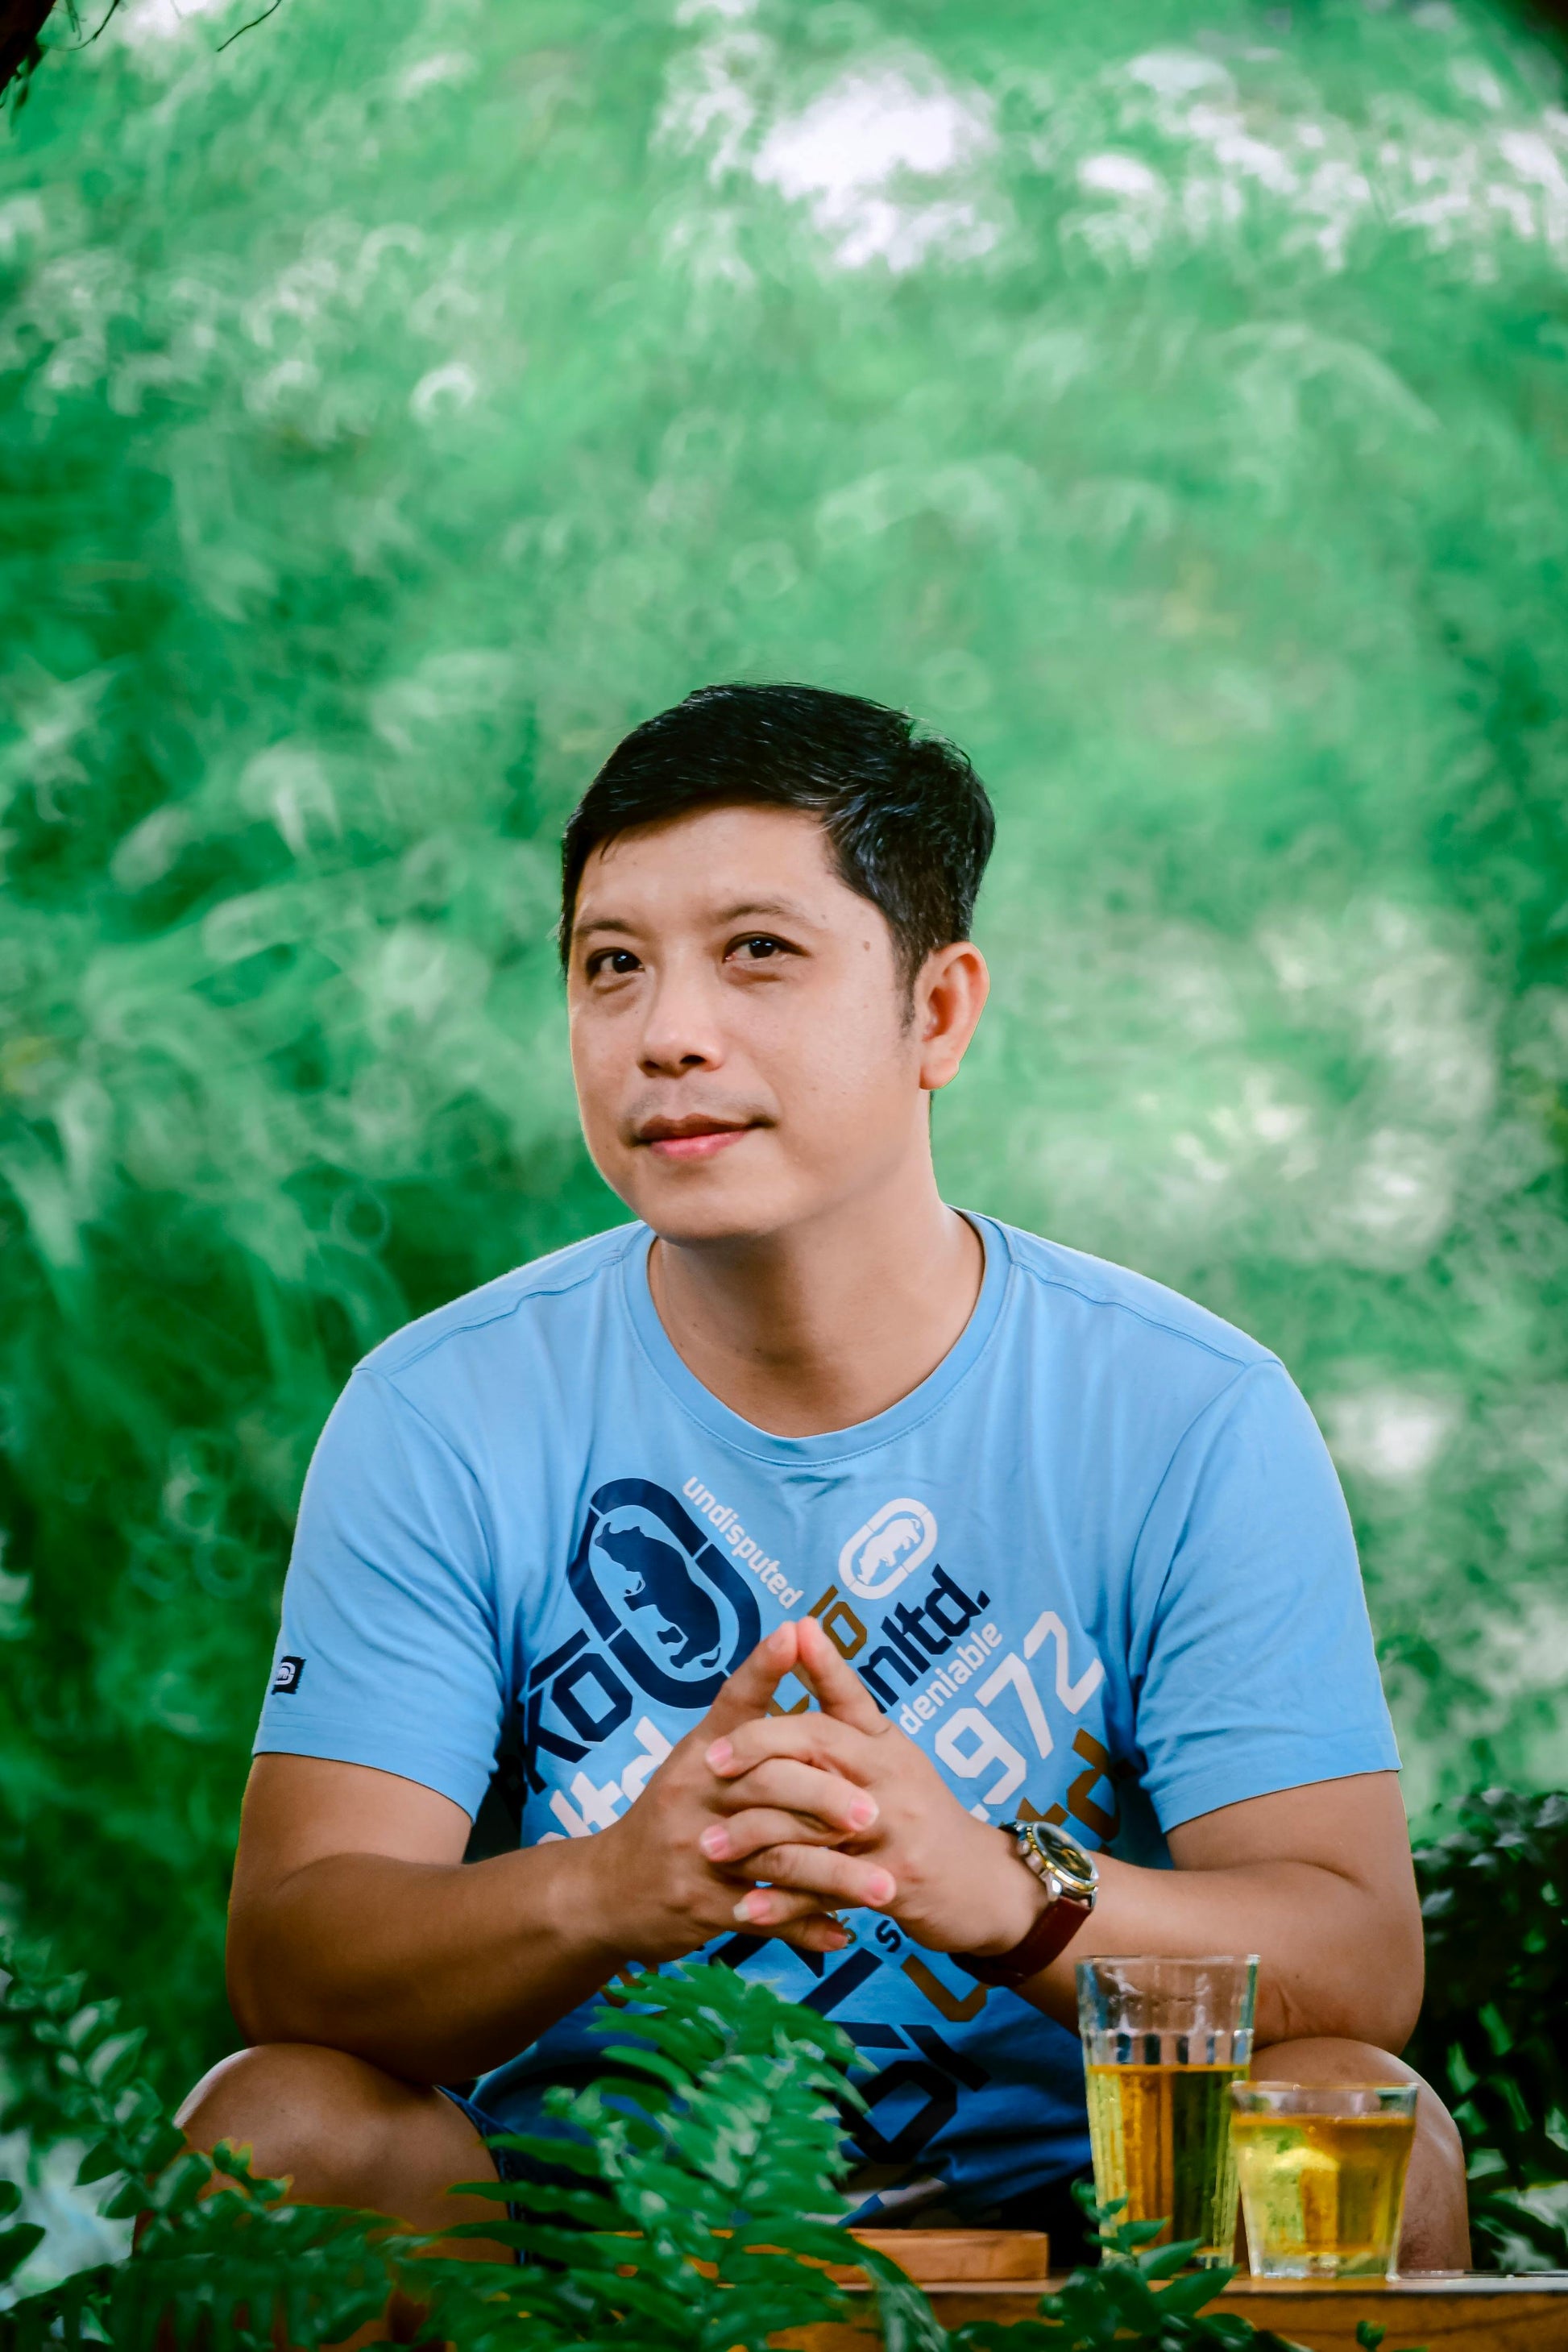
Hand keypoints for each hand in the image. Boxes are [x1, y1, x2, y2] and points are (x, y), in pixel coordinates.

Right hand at [572, 1622, 874, 1963]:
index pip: (735, 1702)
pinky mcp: (701, 1905)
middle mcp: (695, 1794)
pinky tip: (844, 1934)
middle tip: (876, 1813)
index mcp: (700, 1753)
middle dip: (826, 1799)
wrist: (606, 1891)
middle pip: (768, 1784)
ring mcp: (697, 1852)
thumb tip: (795, 1643)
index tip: (795, 1631)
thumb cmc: (670, 1815)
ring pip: (777, 1858)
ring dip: (837, 1877)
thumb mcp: (695, 1763)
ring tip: (885, 1888)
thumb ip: (744, 1723)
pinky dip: (807, 1927)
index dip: (763, 1667)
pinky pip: (766, 1917)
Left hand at [700, 1615, 1044, 1956]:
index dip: (802, 1681)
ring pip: (814, 1824)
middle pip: (820, 1748)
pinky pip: (826, 1892)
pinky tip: (743, 1907)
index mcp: (886, 1743)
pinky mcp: (894, 1884)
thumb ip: (840, 1697)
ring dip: (756, 1835)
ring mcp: (895, 1831)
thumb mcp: (887, 1748)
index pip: (838, 1701)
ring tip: (710, 1845)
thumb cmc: (919, 1809)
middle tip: (707, 1766)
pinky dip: (783, 1903)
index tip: (749, 1686)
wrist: (981, 1884)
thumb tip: (800, 1627)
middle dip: (759, 1753)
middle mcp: (893, 1778)